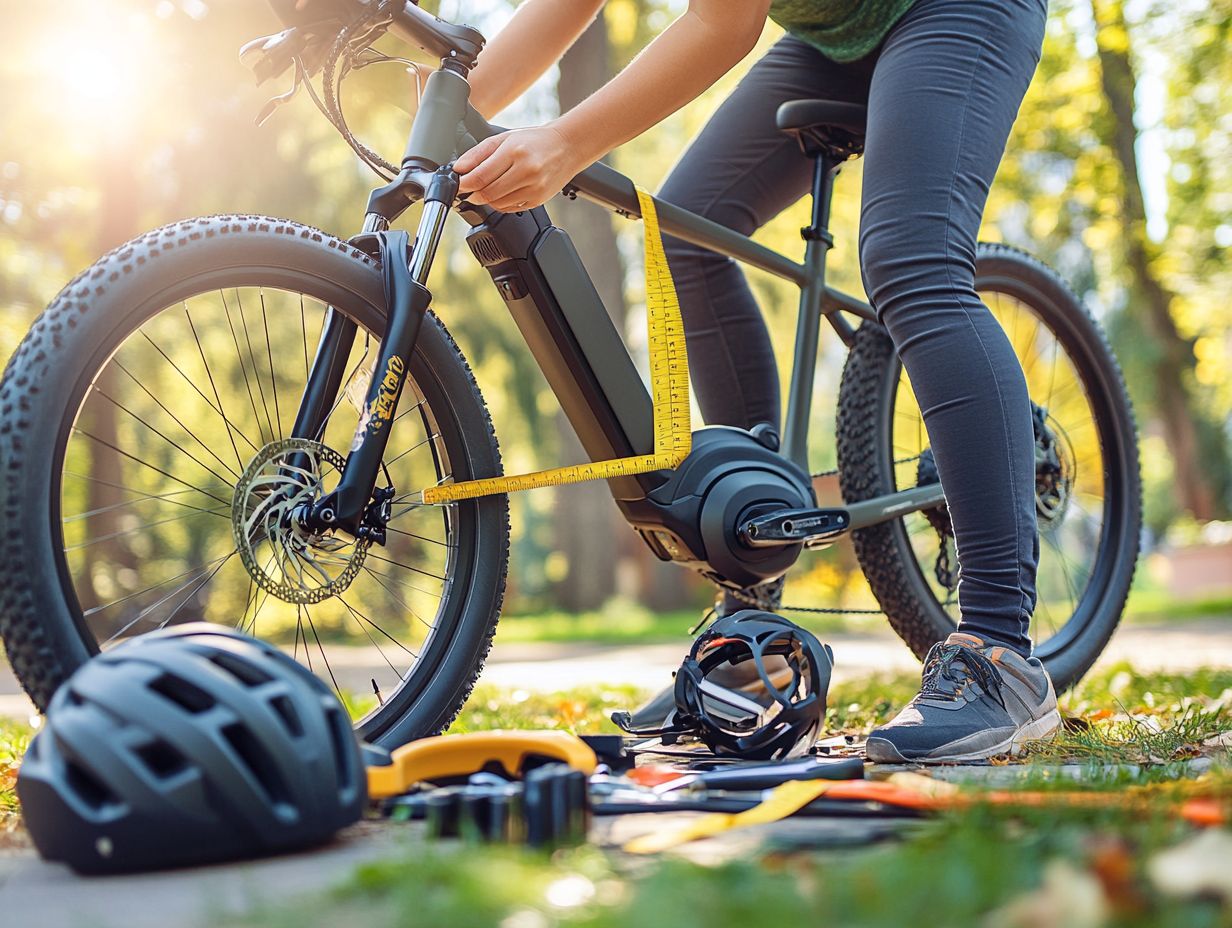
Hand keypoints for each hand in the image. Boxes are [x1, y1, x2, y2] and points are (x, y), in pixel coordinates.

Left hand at [455, 125, 585, 212]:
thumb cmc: (534, 141)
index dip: (464, 183)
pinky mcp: (538, 200)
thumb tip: (458, 169)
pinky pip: (509, 208)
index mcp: (515, 152)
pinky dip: (499, 203)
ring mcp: (534, 188)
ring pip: (497, 204)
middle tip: (468, 187)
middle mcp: (526, 171)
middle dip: (472, 193)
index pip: (480, 176)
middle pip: (487, 193)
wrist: (566, 147)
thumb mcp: (504, 139)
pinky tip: (502, 191)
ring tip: (486, 186)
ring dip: (486, 198)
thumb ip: (478, 154)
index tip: (457, 183)